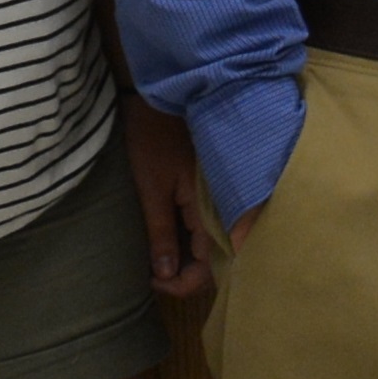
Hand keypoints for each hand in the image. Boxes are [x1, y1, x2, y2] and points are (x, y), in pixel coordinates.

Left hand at [124, 101, 211, 299]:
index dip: (181, 283)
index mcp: (213, 211)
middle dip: (184, 273)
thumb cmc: (154, 139)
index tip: (152, 280)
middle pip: (215, 260)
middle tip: (152, 272)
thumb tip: (167, 275)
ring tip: (157, 257)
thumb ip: (162, 234)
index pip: (208, 268)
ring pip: (211, 244)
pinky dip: (189, 238)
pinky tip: (168, 235)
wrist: (164, 95)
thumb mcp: (152, 189)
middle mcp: (225, 208)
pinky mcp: (212, 188)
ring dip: (186, 256)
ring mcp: (220, 198)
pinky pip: (207, 225)